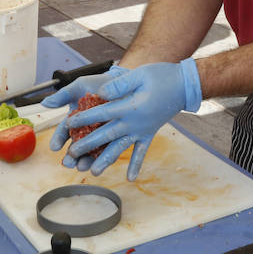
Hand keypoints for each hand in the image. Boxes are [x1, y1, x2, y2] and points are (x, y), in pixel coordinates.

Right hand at [44, 65, 128, 168]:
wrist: (122, 81)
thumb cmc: (98, 83)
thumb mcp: (79, 86)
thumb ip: (62, 95)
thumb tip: (44, 103)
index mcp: (76, 119)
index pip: (64, 131)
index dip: (58, 139)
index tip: (54, 147)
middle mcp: (87, 130)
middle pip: (78, 145)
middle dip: (72, 155)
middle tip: (68, 162)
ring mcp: (102, 135)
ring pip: (92, 151)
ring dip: (86, 161)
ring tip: (82, 167)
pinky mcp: (117, 138)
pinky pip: (111, 150)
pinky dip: (106, 159)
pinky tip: (102, 164)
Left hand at [50, 61, 202, 179]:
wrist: (185, 86)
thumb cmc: (161, 76)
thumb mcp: (138, 75)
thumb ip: (118, 85)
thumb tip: (100, 92)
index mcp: (129, 106)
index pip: (101, 113)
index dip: (83, 118)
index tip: (68, 123)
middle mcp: (134, 122)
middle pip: (106, 135)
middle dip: (87, 145)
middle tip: (71, 154)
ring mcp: (142, 130)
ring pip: (120, 147)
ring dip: (106, 160)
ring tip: (93, 172)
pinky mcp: (149, 133)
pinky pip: (141, 151)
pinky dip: (136, 164)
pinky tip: (131, 178)